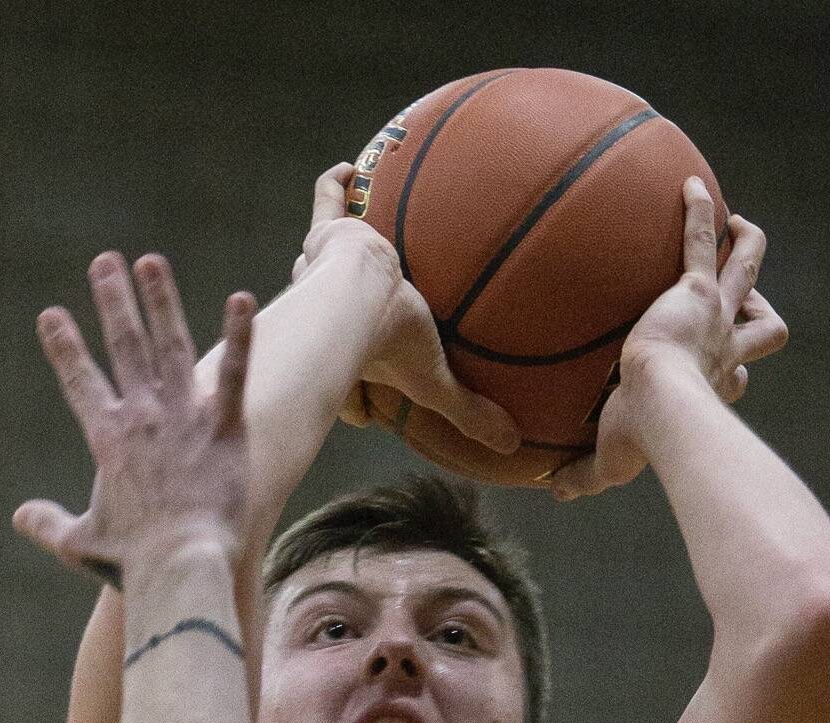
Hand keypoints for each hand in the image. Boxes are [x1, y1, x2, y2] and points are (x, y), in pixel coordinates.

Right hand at [13, 253, 255, 582]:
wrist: (181, 565)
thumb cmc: (133, 561)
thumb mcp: (80, 544)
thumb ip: (48, 524)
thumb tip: (21, 515)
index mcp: (107, 439)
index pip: (79, 380)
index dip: (64, 346)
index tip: (51, 314)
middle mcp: (143, 416)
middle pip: (125, 346)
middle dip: (113, 301)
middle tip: (105, 262)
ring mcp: (185, 417)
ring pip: (171, 345)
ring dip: (161, 300)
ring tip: (151, 263)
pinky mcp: (225, 427)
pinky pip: (233, 374)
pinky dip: (239, 336)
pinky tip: (242, 298)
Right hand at [292, 163, 519, 455]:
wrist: (362, 294)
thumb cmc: (391, 343)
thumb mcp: (434, 383)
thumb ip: (469, 412)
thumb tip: (509, 447)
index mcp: (346, 360)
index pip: (344, 393)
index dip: (357, 406)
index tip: (370, 412)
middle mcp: (324, 316)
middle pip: (327, 325)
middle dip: (336, 326)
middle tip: (363, 318)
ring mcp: (320, 273)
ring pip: (320, 269)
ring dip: (331, 260)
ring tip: (353, 244)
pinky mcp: (327, 234)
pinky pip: (326, 201)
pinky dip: (335, 185)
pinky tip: (349, 169)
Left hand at [551, 178, 788, 499]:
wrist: (656, 403)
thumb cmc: (641, 440)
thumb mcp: (610, 465)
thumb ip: (583, 476)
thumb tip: (554, 490)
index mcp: (712, 389)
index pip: (736, 380)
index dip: (733, 377)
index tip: (718, 376)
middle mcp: (725, 351)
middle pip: (764, 326)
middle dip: (758, 308)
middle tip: (743, 294)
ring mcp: (716, 317)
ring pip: (747, 269)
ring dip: (746, 246)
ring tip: (738, 223)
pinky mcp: (696, 291)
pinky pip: (700, 241)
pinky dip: (699, 213)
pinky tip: (690, 184)